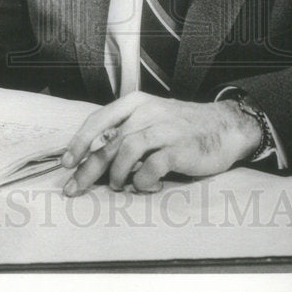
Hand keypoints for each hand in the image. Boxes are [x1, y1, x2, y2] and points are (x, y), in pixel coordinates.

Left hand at [59, 92, 260, 194]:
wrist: (225, 127)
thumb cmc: (183, 127)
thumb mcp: (152, 118)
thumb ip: (127, 132)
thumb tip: (94, 158)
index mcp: (137, 103)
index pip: (98, 120)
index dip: (79, 142)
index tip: (66, 163)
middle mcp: (148, 112)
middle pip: (108, 143)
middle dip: (88, 169)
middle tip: (75, 189)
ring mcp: (165, 129)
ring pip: (126, 152)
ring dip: (117, 175)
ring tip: (119, 186)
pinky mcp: (180, 148)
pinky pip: (152, 167)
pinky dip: (143, 181)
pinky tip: (146, 186)